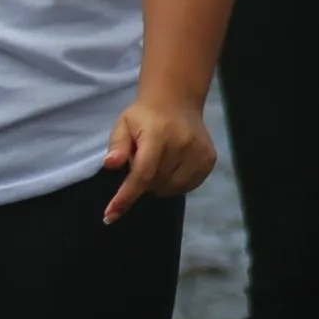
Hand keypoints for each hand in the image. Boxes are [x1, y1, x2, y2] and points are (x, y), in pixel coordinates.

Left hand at [101, 91, 218, 220]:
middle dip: (142, 181)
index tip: (109, 216)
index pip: (142, 174)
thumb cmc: (144, 116)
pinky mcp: (209, 160)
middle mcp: (183, 144)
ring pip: (171, 189)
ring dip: (158, 184)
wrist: (177, 101)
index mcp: (158, 135)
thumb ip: (116, 146)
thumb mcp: (123, 125)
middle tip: (141, 160)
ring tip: (157, 162)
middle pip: (155, 184)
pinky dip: (174, 183)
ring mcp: (199, 153)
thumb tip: (110, 164)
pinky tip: (171, 166)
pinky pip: (187, 186)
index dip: (125, 197)